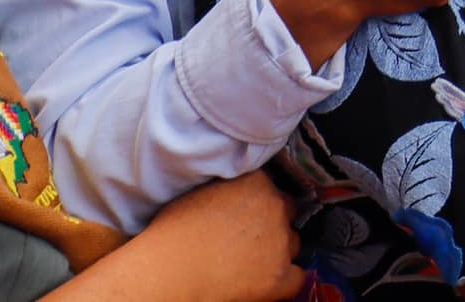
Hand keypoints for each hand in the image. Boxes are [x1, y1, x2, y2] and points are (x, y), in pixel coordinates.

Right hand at [138, 171, 301, 301]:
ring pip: (292, 243)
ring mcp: (280, 242)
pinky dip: (284, 280)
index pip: (271, 189)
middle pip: (286, 213)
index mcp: (256, 182)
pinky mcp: (280, 276)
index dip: (259, 205)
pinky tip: (264, 282)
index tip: (247, 216)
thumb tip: (238, 195)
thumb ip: (233, 188)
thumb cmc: (173, 234)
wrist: (167, 273)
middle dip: (272, 224)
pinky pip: (297, 276)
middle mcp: (275, 206)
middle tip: (247, 241)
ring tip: (249, 262)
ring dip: (277, 250)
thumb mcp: (203, 191)